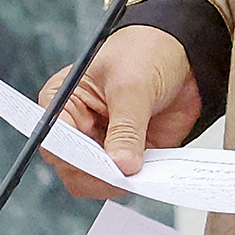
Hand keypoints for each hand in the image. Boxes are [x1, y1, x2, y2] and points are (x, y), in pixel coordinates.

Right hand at [39, 25, 201, 198]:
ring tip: (140, 169)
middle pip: (73, 168)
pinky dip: (139, 181)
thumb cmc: (144, 53)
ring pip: (98, 181)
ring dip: (119, 181)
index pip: (53, 140)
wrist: (181, 56)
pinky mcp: (128, 155)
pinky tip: (151, 171)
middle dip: (97, 174)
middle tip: (122, 172)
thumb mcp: (132, 86)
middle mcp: (79, 127)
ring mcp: (103, 144)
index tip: (97, 162)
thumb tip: (122, 165)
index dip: (70, 155)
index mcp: (63, 102)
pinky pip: (127, 180)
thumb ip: (126, 128)